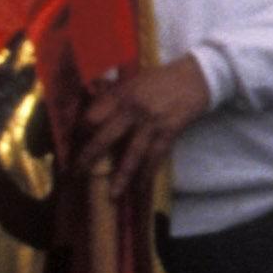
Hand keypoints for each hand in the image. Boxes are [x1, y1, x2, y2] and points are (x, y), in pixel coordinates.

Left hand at [74, 57, 210, 180]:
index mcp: (122, 93)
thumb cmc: (162, 78)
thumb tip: (90, 90)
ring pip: (132, 154)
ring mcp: (152, 123)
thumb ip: (113, 89)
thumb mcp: (134, 78)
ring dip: (122, 176)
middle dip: (90, 157)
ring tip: (112, 195)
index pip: (93, 115)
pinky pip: (156, 157)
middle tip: (77, 174)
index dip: (82, 129)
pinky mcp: (169, 132)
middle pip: (106, 137)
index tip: (75, 141)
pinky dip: (148, 173)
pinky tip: (141, 189)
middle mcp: (134, 109)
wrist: (197, 77)